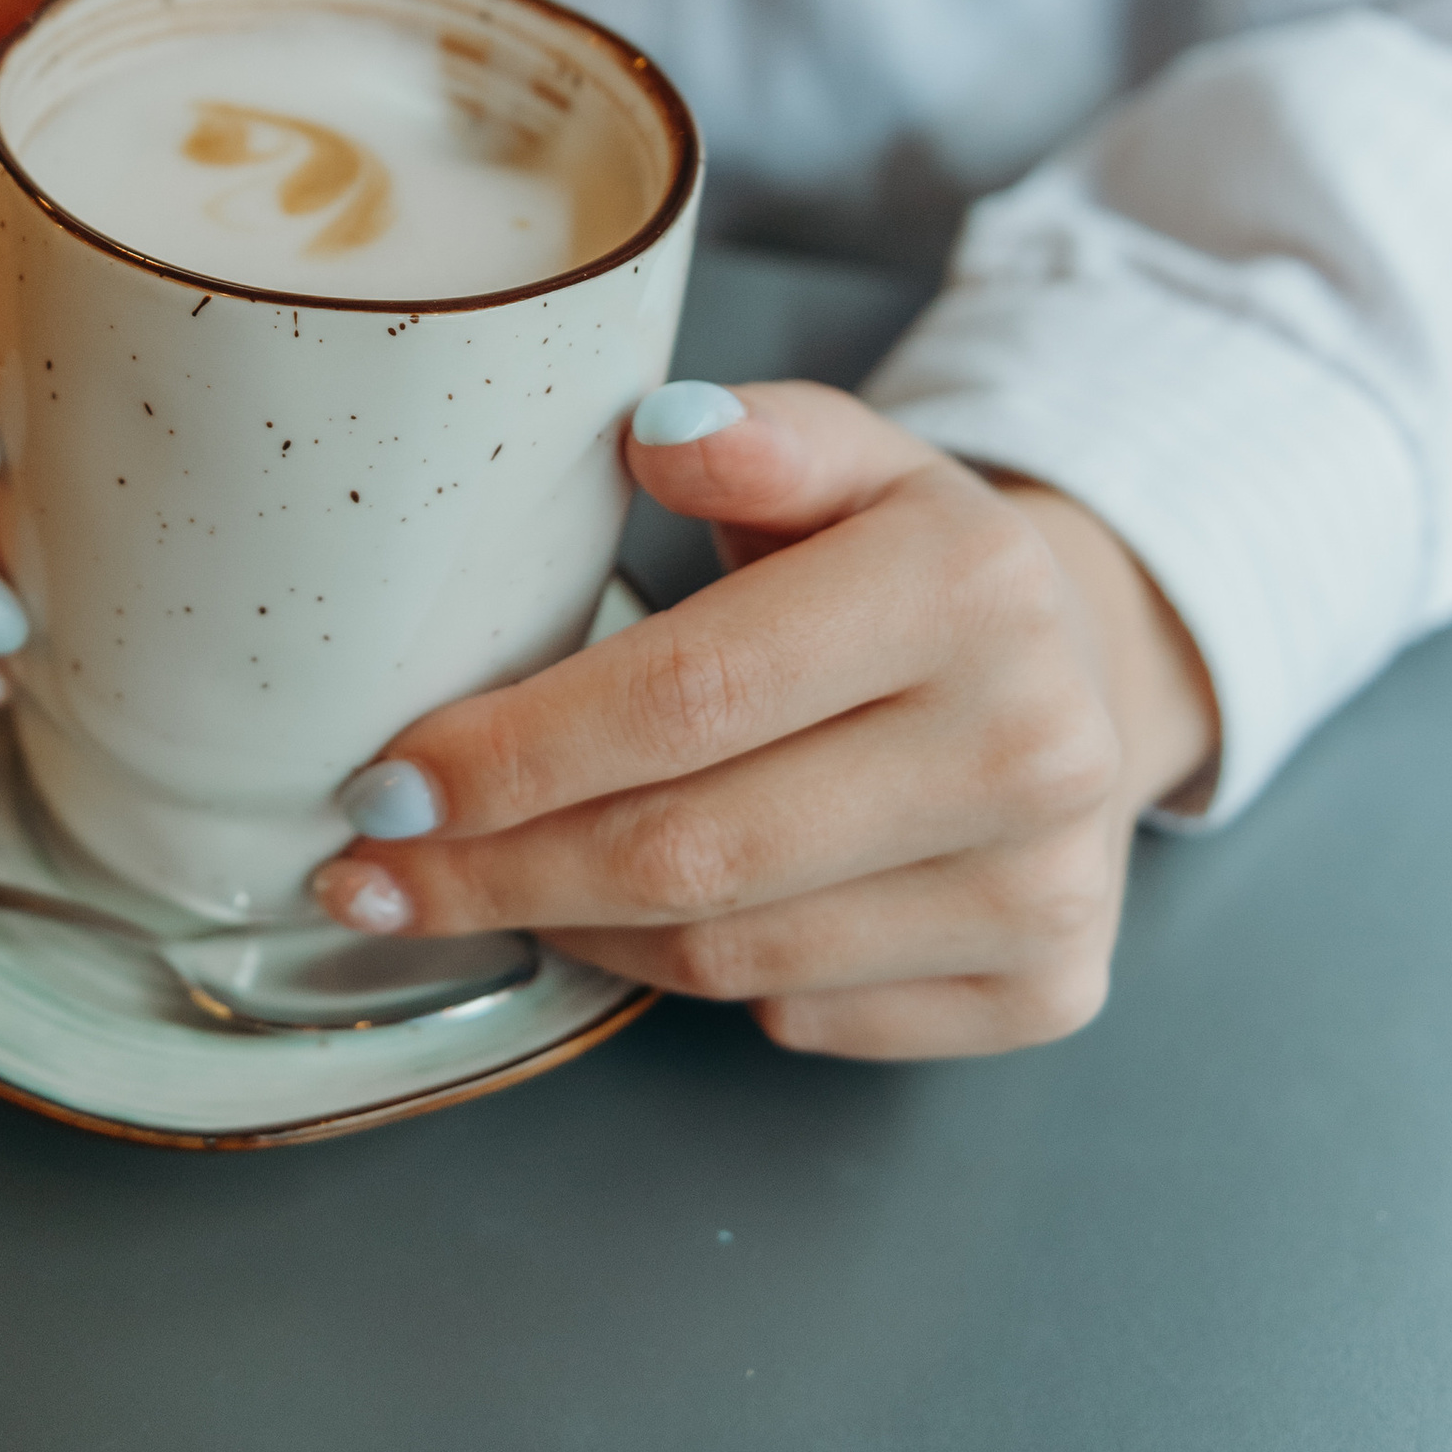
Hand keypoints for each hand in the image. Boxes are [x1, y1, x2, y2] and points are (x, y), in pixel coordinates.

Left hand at [311, 382, 1219, 1058]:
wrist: (1086, 671)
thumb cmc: (908, 563)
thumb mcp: (848, 457)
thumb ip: (757, 437)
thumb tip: (658, 435)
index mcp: (970, 585)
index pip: (688, 695)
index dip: (513, 755)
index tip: (380, 784)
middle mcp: (1031, 746)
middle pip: (692, 850)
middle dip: (496, 872)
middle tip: (366, 877)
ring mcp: (1044, 886)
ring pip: (730, 954)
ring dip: (574, 928)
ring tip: (486, 881)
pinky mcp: (1047, 989)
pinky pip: (803, 1016)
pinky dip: (695, 978)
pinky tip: (640, 923)